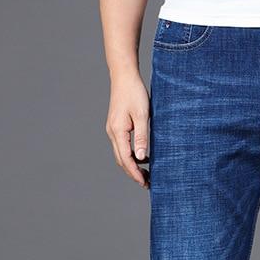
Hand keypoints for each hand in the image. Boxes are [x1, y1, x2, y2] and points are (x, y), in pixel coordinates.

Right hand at [105, 71, 149, 188]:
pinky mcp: (116, 126)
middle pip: (121, 160)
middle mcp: (112, 132)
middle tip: (147, 183)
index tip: (145, 183)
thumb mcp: (142, 115)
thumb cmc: (134, 93)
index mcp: (118, 131)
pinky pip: (122, 146)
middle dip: (133, 173)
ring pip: (121, 154)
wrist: (124, 75)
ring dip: (132, 165)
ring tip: (146, 174)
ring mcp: (113, 129)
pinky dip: (131, 155)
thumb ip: (142, 137)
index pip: (126, 159)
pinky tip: (142, 157)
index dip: (135, 173)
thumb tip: (142, 157)